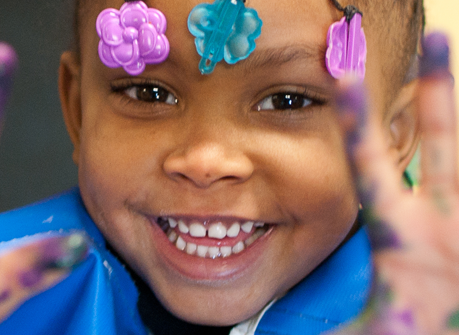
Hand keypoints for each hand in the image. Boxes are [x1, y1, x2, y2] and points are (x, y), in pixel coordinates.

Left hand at [335, 32, 458, 334]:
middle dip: (439, 92)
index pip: (368, 164)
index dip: (357, 119)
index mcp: (394, 234)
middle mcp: (436, 220)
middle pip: (438, 142)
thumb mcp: (351, 332)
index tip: (340, 72)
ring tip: (455, 48)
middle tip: (437, 35)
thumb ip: (301, 333)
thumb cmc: (403, 333)